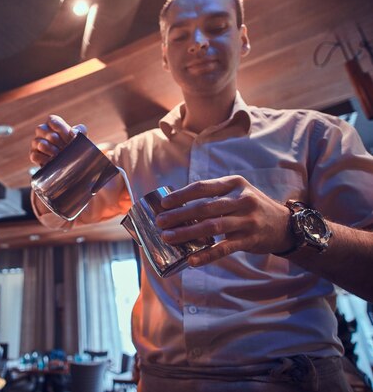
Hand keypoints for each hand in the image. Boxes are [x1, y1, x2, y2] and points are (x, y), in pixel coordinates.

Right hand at [29, 114, 86, 166]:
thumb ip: (80, 130)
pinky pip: (34, 155)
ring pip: (36, 142)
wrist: (73, 166)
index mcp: (54, 125)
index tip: (67, 137)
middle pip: (40, 128)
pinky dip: (43, 159)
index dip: (59, 128)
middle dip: (53, 138)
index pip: (51, 120)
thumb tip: (73, 131)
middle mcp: (43, 132)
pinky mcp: (34, 155)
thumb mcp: (81, 139)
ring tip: (58, 154)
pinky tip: (52, 162)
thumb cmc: (76, 149)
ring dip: (49, 149)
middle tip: (63, 147)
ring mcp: (37, 144)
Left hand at [155, 175, 294, 265]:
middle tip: (160, 223)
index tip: (164, 203)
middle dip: (179, 215)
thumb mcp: (236, 193)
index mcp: (234, 183)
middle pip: (204, 207)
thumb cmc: (251, 207)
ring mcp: (247, 220)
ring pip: (211, 227)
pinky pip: (224, 249)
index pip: (202, 187)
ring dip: (187, 233)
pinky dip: (206, 255)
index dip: (181, 195)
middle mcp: (242, 199)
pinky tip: (191, 260)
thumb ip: (213, 196)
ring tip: (168, 238)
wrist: (284, 225)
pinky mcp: (250, 239)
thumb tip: (177, 206)